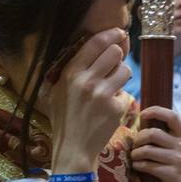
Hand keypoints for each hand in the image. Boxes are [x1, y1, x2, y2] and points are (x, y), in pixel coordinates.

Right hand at [48, 28, 130, 172]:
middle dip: (118, 56)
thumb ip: (65, 70)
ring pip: (125, 71)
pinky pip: (126, 94)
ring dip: (121, 76)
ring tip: (111, 88)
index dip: (111, 34)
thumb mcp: (54, 92)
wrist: (73, 149)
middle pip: (115, 53)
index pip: (95, 43)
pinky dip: (120, 100)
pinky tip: (109, 109)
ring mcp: (102, 95)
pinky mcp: (116, 108)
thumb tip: (84, 47)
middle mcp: (86, 81)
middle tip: (114, 64)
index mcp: (70, 73)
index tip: (119, 33)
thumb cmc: (63, 119)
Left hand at [130, 106, 180, 181]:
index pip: (172, 116)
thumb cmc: (180, 167)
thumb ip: (165, 138)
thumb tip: (141, 126)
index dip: (156, 111)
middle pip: (153, 133)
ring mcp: (177, 160)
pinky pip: (148, 166)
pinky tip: (137, 166)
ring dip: (136, 153)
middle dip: (138, 139)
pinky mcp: (172, 174)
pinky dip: (138, 165)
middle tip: (135, 146)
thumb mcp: (178, 150)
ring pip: (148, 150)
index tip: (143, 114)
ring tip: (134, 157)